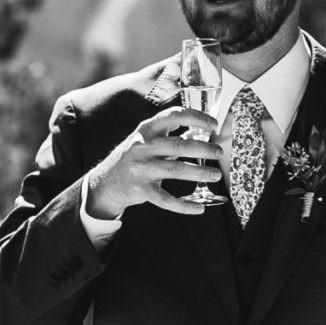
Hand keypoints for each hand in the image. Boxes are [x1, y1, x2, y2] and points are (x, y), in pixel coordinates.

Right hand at [87, 107, 223, 219]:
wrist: (106, 182)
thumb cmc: (135, 157)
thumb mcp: (147, 139)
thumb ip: (170, 134)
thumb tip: (202, 131)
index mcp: (146, 129)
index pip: (174, 116)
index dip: (196, 118)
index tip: (214, 124)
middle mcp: (142, 147)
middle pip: (178, 145)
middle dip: (203, 148)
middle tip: (219, 152)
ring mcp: (141, 169)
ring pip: (175, 170)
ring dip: (200, 172)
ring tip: (216, 175)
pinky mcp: (141, 190)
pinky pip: (166, 200)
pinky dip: (184, 205)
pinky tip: (199, 208)